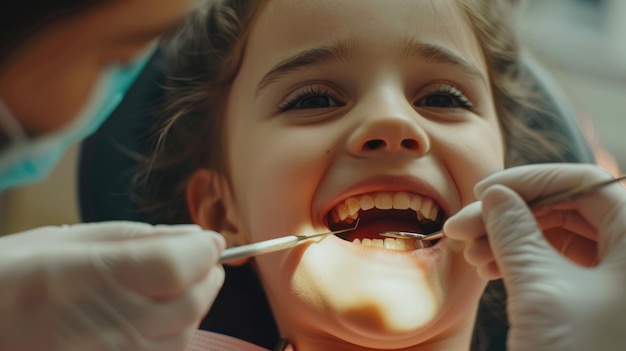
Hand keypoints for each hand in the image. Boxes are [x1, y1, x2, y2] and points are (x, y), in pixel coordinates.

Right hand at [0, 221, 225, 350]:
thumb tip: (195, 237)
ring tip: (182, 285)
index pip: (176, 265)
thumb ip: (140, 238)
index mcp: (90, 277)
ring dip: (194, 305)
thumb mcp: (70, 239)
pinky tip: (162, 315)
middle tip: (203, 259)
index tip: (210, 240)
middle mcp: (105, 325)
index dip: (203, 251)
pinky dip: (175, 333)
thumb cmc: (15, 274)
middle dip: (207, 276)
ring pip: (184, 335)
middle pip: (190, 303)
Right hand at [444, 163, 625, 350]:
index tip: (482, 194)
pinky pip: (560, 261)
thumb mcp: (541, 290)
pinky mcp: (600, 300)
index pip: (585, 182)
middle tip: (463, 228)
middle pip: (570, 207)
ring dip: (511, 237)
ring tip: (472, 254)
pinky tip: (490, 267)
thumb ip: (514, 232)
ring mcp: (618, 279)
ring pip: (561, 234)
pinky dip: (522, 259)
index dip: (529, 181)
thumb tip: (495, 195)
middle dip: (512, 213)